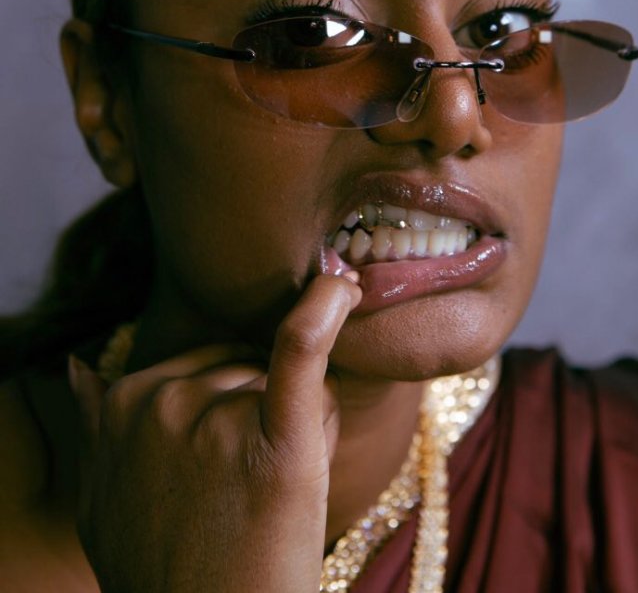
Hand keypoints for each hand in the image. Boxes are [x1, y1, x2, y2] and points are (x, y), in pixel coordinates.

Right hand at [68, 274, 361, 592]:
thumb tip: (77, 367)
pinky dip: (321, 315)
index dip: (231, 412)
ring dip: (300, 425)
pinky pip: (299, 357)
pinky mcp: (275, 445)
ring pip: (291, 384)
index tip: (224, 469)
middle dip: (264, 412)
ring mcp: (214, 420)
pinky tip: (340, 291)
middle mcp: (164, 400)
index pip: (207, 366)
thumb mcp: (102, 494)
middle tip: (248, 489)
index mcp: (125, 400)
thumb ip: (97, 425)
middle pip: (249, 369)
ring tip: (272, 495)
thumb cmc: (159, 568)